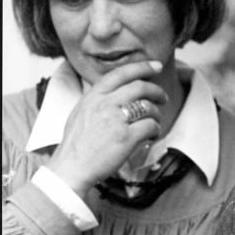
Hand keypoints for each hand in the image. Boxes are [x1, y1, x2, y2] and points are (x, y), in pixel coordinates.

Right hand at [47, 61, 167, 197]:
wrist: (71, 168)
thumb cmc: (76, 144)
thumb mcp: (81, 112)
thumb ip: (98, 99)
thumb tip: (119, 91)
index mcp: (93, 96)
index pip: (121, 73)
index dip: (142, 67)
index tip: (156, 66)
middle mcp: (104, 104)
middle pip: (140, 87)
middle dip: (157, 91)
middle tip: (164, 98)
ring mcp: (116, 120)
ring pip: (148, 106)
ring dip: (157, 114)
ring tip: (154, 123)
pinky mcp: (126, 137)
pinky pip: (151, 126)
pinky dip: (156, 130)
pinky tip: (151, 136)